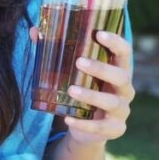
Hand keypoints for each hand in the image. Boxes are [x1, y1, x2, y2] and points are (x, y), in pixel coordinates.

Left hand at [28, 27, 134, 146]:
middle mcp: (125, 88)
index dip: (115, 41)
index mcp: (119, 69)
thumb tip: (33, 30)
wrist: (88, 128)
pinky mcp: (115, 129)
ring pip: (111, 102)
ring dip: (91, 95)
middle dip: (101, 68)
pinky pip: (101, 127)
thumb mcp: (73, 72)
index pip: (124, 52)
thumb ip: (56, 50)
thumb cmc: (83, 90)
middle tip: (78, 61)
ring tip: (70, 90)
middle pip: (121, 76)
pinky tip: (67, 118)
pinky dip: (84, 123)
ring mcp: (122, 110)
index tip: (98, 33)